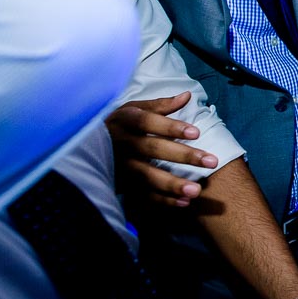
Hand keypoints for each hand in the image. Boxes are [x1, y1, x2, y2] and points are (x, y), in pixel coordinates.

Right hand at [105, 91, 217, 206]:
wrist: (86, 146)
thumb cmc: (119, 124)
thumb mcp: (134, 109)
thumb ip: (160, 105)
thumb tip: (187, 96)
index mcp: (125, 121)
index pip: (148, 122)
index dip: (171, 127)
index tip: (196, 133)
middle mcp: (121, 143)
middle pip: (153, 149)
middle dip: (183, 156)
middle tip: (211, 161)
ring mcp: (120, 166)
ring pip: (146, 176)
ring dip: (172, 184)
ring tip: (196, 191)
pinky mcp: (120, 183)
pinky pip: (142, 195)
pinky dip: (162, 200)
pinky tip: (184, 202)